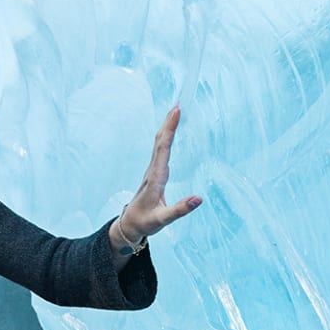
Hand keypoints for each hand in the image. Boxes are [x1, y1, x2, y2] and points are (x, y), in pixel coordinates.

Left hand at [113, 105, 201, 248]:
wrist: (130, 224)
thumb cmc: (145, 222)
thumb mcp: (163, 220)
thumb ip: (180, 210)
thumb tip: (199, 199)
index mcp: (156, 178)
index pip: (163, 148)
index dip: (170, 130)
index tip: (177, 112)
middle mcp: (153, 170)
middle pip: (160, 141)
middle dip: (168, 122)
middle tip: (178, 104)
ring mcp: (152, 170)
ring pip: (159, 143)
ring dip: (167, 127)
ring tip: (176, 112)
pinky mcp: (154, 172)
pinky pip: (160, 149)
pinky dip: (166, 137)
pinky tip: (170, 132)